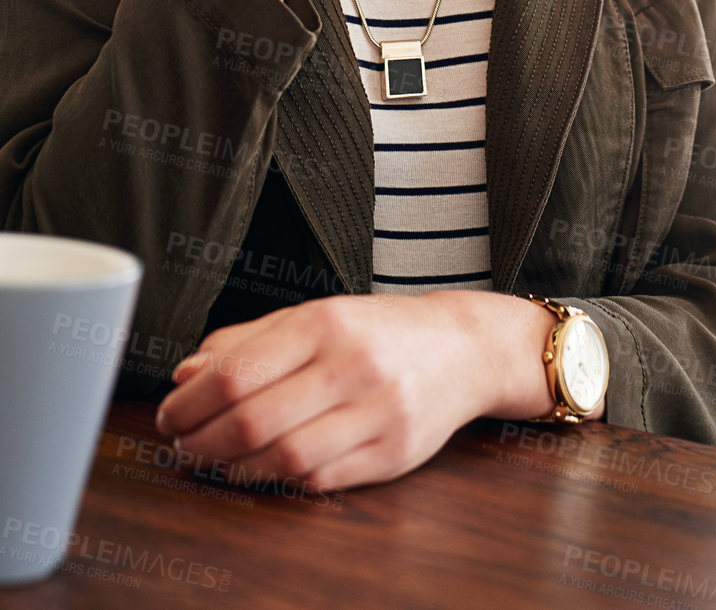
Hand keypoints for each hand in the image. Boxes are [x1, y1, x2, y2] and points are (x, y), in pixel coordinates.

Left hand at [152, 291, 563, 490]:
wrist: (462, 348)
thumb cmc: (376, 332)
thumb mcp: (314, 317)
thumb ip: (247, 341)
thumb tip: (185, 372)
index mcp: (325, 322)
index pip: (236, 373)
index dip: (190, 403)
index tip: (170, 415)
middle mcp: (352, 364)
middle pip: (253, 420)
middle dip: (203, 442)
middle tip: (185, 446)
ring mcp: (376, 411)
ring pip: (284, 458)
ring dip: (236, 469)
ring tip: (220, 462)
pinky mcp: (393, 453)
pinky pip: (320, 480)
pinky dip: (281, 481)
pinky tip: (266, 469)